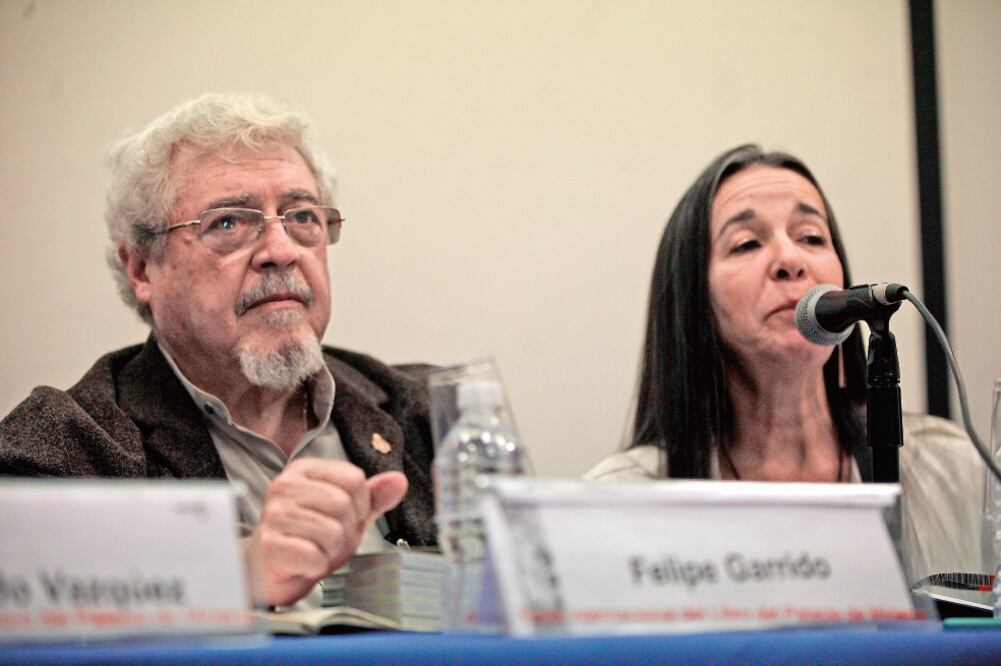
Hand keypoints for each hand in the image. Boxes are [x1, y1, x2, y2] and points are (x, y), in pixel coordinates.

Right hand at [241, 458, 407, 606]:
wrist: (267, 570)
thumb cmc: (307, 537)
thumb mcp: (346, 513)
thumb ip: (372, 497)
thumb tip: (399, 480)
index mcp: (305, 470)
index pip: (354, 478)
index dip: (360, 505)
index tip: (345, 517)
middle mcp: (285, 486)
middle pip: (343, 504)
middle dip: (347, 530)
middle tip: (329, 539)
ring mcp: (274, 515)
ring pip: (332, 531)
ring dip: (332, 550)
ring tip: (315, 549)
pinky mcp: (269, 545)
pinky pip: (315, 555)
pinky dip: (317, 565)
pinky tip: (304, 562)